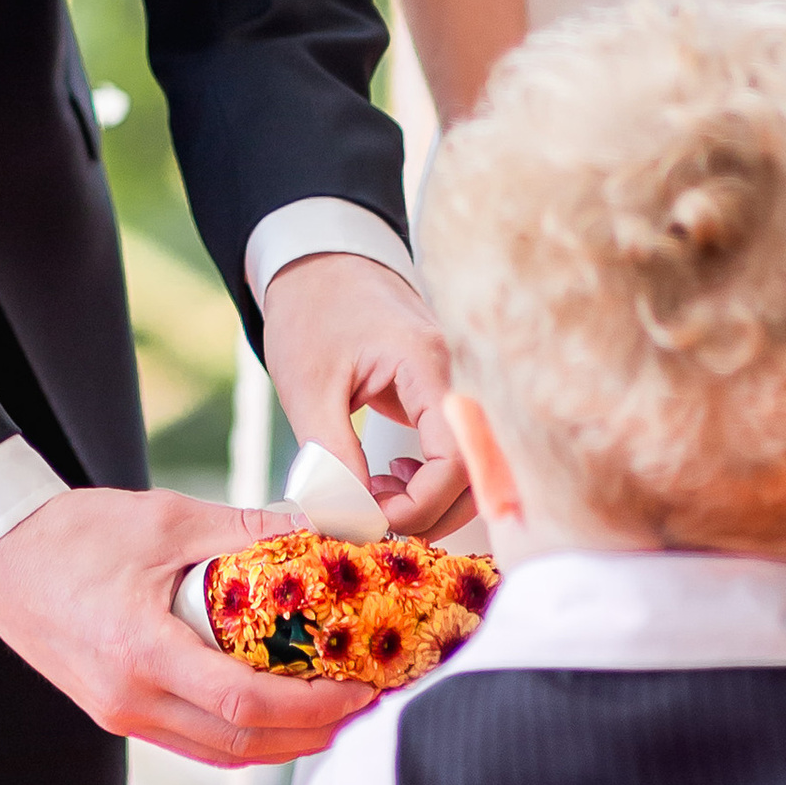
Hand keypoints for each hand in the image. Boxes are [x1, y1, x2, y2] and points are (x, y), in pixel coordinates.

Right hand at [0, 487, 370, 765]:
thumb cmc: (73, 533)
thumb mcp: (166, 518)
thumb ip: (244, 531)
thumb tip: (319, 530)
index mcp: (141, 651)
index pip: (243, 700)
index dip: (311, 706)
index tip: (360, 688)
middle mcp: (130, 699)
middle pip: (240, 742)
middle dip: (312, 732)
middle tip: (365, 705)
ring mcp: (120, 714)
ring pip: (218, 751)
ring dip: (281, 742)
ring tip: (333, 715)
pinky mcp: (115, 712)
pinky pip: (192, 741)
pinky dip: (241, 734)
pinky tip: (274, 712)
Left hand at [260, 252, 472, 535]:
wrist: (318, 263)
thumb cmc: (311, 312)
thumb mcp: (307, 388)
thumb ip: (331, 457)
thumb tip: (349, 520)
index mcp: (428, 363)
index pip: (456, 458)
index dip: (420, 505)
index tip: (369, 520)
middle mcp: (458, 374)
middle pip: (477, 470)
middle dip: (428, 512)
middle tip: (370, 521)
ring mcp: (457, 383)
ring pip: (473, 467)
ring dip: (430, 499)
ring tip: (372, 497)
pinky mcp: (445, 393)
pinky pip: (459, 450)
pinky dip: (431, 480)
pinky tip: (390, 477)